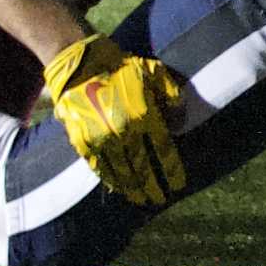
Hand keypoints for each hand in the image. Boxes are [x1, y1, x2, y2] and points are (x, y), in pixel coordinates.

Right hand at [42, 35, 186, 207]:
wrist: (83, 66)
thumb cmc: (124, 68)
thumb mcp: (157, 74)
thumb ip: (173, 98)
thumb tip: (183, 123)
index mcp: (145, 117)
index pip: (162, 152)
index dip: (171, 171)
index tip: (178, 184)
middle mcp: (124, 132)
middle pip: (142, 167)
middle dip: (152, 186)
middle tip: (160, 199)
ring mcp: (101, 139)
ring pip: (120, 172)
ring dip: (131, 188)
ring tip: (141, 199)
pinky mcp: (82, 141)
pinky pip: (98, 167)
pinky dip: (109, 179)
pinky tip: (116, 187)